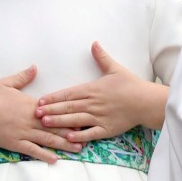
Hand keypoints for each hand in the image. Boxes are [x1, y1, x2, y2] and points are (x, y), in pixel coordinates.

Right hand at [0, 66, 80, 163]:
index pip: (55, 110)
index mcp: (31, 105)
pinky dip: (44, 155)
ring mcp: (24, 133)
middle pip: (56, 126)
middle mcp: (31, 120)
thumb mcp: (6, 83)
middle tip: (89, 135)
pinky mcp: (16, 143)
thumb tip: (35, 68)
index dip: (70, 113)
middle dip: (73, 131)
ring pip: (48, 140)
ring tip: (78, 149)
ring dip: (64, 145)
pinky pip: (33, 150)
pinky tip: (55, 160)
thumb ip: (23, 77)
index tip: (84, 115)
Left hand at [35, 41, 167, 141]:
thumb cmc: (131, 85)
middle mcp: (93, 103)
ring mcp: (99, 117)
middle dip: (51, 110)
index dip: (53, 97)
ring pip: (75, 120)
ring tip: (45, 123)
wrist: (146, 101)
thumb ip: (102, 57)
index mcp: (92, 89)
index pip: (68, 93)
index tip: (40, 100)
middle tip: (35, 113)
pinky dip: (79, 136)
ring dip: (59, 122)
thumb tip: (94, 43)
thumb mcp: (115, 69)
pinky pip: (91, 133)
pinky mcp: (107, 129)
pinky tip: (68, 137)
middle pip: (68, 107)